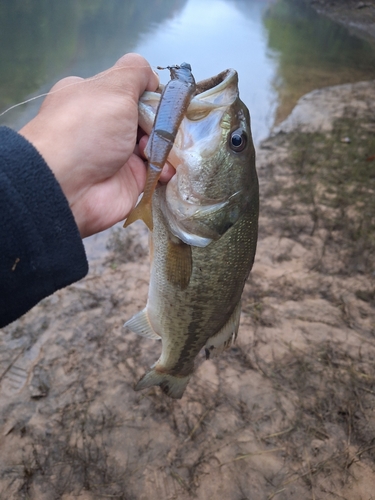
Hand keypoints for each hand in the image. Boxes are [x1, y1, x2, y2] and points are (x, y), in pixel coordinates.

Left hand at [19, 53, 174, 237]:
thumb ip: (136, 72)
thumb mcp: (112, 86)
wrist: (68, 185)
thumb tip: (151, 78)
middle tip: (163, 127)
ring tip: (160, 148)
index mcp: (93, 97)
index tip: (159, 99)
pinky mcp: (130, 180)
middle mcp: (104, 125)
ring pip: (155, 144)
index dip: (149, 92)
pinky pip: (156, 171)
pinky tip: (166, 168)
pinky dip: (166, 169)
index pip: (130, 90)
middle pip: (146, 117)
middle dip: (161, 121)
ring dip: (166, 145)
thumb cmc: (88, 128)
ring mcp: (117, 154)